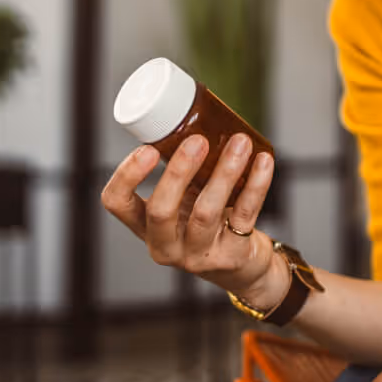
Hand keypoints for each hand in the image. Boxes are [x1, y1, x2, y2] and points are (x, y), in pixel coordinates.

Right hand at [100, 134, 279, 298]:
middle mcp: (165, 245)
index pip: (117, 203)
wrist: (240, 266)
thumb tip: (199, 115)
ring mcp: (198, 255)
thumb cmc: (207, 221)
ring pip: (205, 212)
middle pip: (161, 210)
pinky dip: (256, 184)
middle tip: (198, 140)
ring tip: (239, 143)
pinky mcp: (232, 255)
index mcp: (145, 226)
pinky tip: (264, 160)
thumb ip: (184, 170)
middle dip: (178, 171)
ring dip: (224, 172)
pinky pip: (244, 214)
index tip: (148, 148)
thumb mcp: (185, 200)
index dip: (126, 175)